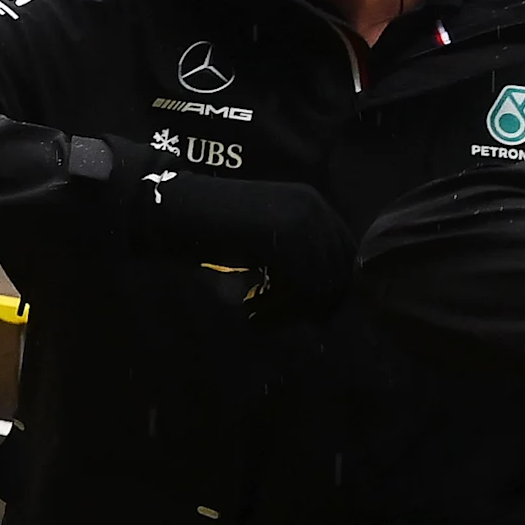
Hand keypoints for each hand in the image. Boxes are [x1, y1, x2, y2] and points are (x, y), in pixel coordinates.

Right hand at [112, 162, 353, 321]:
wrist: (178, 210)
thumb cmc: (215, 227)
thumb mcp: (266, 239)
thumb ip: (297, 257)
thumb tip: (326, 300)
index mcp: (313, 204)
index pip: (345, 253)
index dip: (333, 287)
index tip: (315, 313)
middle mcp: (314, 208)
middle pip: (337, 270)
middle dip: (316, 302)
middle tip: (285, 320)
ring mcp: (300, 220)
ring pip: (319, 282)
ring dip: (294, 308)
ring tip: (260, 316)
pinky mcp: (283, 236)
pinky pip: (298, 285)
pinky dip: (278, 308)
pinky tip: (252, 311)